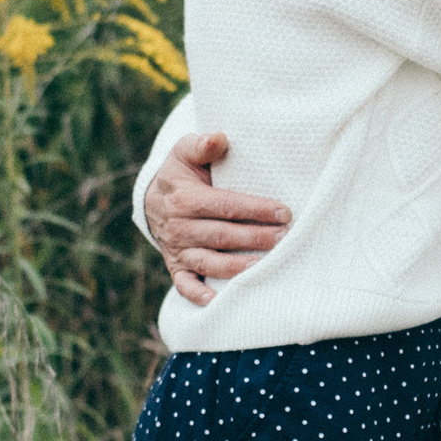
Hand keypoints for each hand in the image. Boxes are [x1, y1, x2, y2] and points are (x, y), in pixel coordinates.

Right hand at [147, 131, 290, 308]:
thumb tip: (219, 138)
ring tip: (267, 267)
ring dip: (239, 267)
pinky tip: (219, 302)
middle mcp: (178, 227)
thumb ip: (201, 144)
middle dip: (256, 238)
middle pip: (222, 236)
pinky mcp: (176, 266)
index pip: (225, 206)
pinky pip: (185, 285)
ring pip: (210, 262)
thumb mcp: (186, 152)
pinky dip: (199, 295)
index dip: (255, 210)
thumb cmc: (181, 172)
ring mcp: (176, 249)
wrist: (154, 198)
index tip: (284, 212)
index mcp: (183, 198)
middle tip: (286, 239)